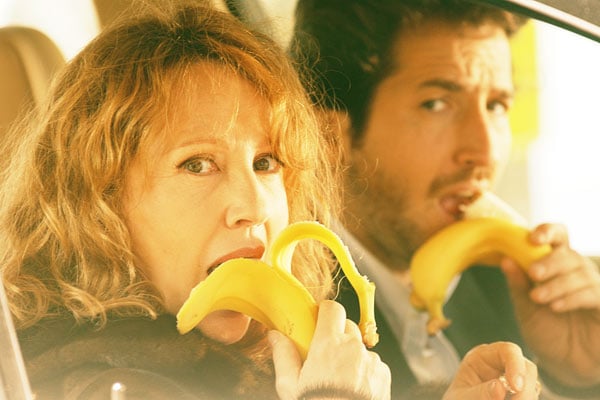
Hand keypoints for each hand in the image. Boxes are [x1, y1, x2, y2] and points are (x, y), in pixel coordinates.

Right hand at [269, 300, 390, 399]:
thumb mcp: (290, 386)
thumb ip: (283, 356)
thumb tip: (275, 336)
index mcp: (328, 344)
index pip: (332, 309)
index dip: (325, 312)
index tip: (319, 320)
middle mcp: (353, 347)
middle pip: (347, 326)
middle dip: (337, 335)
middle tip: (326, 355)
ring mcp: (371, 360)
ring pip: (360, 347)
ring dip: (352, 356)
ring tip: (340, 379)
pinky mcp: (384, 374)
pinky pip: (373, 364)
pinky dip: (365, 371)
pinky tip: (354, 389)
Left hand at [442, 342, 538, 399]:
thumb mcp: (462, 397)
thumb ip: (479, 392)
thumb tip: (500, 387)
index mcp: (482, 357)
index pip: (507, 350)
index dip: (516, 365)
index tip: (515, 386)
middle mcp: (500, 364)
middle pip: (526, 367)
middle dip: (525, 388)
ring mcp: (512, 379)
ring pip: (532, 384)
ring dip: (527, 397)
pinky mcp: (519, 393)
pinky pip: (531, 396)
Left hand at [501, 222, 599, 385]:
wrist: (565, 365)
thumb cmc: (546, 332)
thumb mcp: (526, 308)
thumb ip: (518, 285)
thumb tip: (505, 259)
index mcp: (556, 266)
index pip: (558, 237)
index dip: (548, 231)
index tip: (532, 238)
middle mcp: (577, 272)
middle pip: (568, 253)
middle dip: (549, 261)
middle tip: (533, 274)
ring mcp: (593, 288)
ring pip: (580, 272)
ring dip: (557, 284)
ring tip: (539, 298)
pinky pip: (593, 293)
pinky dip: (572, 297)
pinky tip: (556, 306)